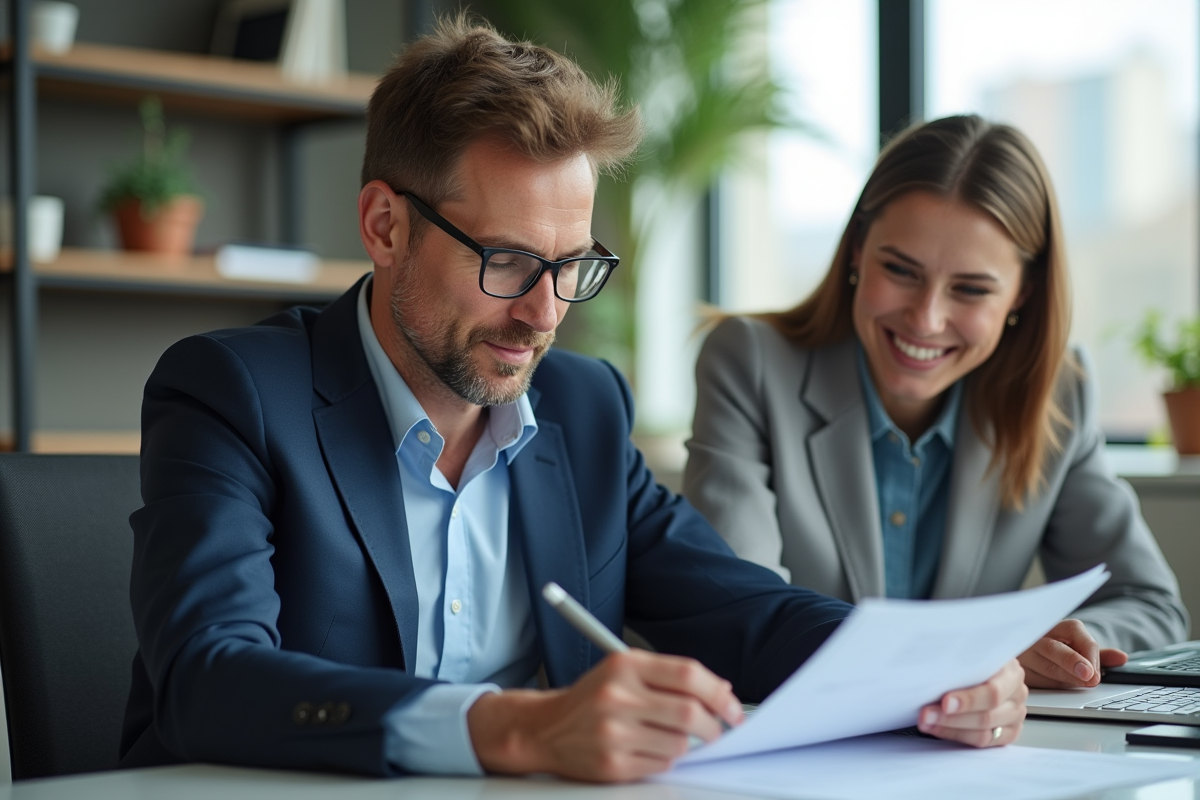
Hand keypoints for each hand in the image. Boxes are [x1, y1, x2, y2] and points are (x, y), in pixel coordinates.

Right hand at [466, 649, 742, 781]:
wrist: (545, 728)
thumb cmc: (592, 698)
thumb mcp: (624, 671)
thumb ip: (668, 676)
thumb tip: (721, 692)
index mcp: (624, 666)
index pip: (687, 674)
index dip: (718, 692)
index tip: (731, 706)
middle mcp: (617, 695)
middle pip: (689, 712)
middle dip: (713, 725)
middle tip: (716, 730)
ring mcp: (613, 731)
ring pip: (680, 743)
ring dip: (687, 744)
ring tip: (672, 737)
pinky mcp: (612, 763)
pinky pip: (662, 764)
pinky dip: (667, 759)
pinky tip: (651, 749)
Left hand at [917, 658, 1027, 746]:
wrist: (981, 664)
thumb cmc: (972, 656)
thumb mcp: (970, 650)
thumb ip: (959, 659)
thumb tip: (933, 666)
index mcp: (1011, 671)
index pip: (993, 691)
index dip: (969, 699)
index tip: (945, 702)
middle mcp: (1016, 694)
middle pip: (987, 715)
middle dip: (952, 718)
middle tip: (926, 715)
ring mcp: (1014, 716)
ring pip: (983, 733)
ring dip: (950, 729)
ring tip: (927, 722)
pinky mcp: (1008, 733)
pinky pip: (983, 743)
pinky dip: (957, 737)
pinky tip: (938, 729)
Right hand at [1018, 619, 1127, 688]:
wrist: (1026, 650)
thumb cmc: (1056, 650)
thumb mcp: (1077, 649)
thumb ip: (1098, 654)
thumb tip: (1122, 658)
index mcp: (1057, 625)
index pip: (1074, 633)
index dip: (1087, 654)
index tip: (1095, 672)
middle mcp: (1037, 635)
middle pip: (1054, 648)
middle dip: (1072, 663)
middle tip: (1089, 677)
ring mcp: (1024, 651)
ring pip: (1042, 666)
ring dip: (1064, 678)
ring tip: (1080, 684)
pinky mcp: (1017, 667)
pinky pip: (1032, 678)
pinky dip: (1048, 685)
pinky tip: (1059, 686)